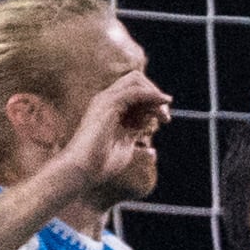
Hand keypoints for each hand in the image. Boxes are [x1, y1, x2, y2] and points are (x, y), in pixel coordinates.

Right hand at [56, 68, 170, 189]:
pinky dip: (151, 95)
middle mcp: (106, 101)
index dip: (153, 101)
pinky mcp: (108, 105)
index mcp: (110, 109)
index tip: (164, 119)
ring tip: (164, 117)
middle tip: (165, 117)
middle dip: (155, 93)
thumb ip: (136, 141)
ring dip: (155, 95)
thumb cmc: (101, 164)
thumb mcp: (126, 147)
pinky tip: (162, 104)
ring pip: (136, 81)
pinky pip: (134, 92)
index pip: (135, 91)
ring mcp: (105, 101)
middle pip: (135, 80)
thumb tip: (152, 150)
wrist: (83, 169)